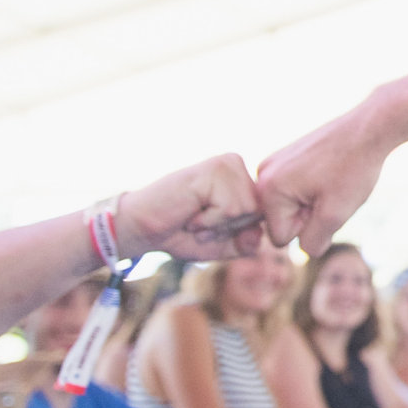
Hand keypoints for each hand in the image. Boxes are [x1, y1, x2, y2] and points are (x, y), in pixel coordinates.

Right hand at [113, 156, 263, 260]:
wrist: (141, 230)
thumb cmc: (181, 234)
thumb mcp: (224, 244)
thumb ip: (249, 242)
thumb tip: (262, 233)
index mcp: (242, 178)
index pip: (266, 215)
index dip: (237, 232)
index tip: (209, 225)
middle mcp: (236, 165)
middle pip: (259, 212)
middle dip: (229, 228)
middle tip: (199, 220)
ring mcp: (226, 163)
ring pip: (248, 210)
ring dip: (217, 225)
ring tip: (194, 215)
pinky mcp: (214, 169)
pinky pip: (231, 208)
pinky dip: (209, 220)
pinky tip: (190, 211)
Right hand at [256, 101, 396, 254]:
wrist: (369, 129)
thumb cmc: (353, 169)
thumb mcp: (335, 216)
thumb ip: (313, 242)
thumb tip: (304, 251)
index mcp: (268, 189)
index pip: (280, 238)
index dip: (308, 229)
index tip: (326, 204)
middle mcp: (262, 174)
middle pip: (281, 222)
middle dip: (306, 216)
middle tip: (330, 192)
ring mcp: (272, 162)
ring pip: (289, 206)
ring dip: (310, 203)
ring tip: (331, 182)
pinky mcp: (284, 156)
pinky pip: (293, 190)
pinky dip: (310, 189)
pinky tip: (329, 173)